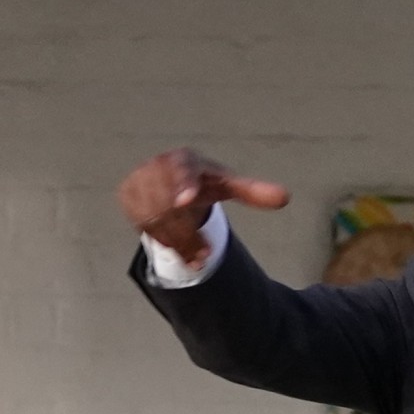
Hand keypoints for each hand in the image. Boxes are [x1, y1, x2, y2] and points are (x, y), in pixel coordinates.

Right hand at [117, 148, 289, 255]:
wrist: (171, 180)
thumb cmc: (204, 181)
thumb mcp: (228, 186)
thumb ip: (253, 191)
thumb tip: (286, 197)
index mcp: (186, 159)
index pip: (183, 169)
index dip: (184, 185)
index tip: (185, 201)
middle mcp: (159, 165)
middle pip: (169, 205)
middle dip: (188, 234)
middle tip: (206, 255)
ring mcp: (139, 179)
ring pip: (155, 219)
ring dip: (179, 242)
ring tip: (198, 254)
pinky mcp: (127, 195)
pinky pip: (143, 225)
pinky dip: (165, 241)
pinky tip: (181, 249)